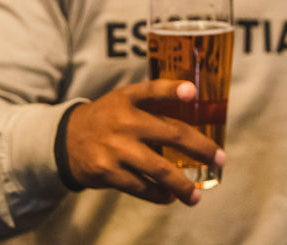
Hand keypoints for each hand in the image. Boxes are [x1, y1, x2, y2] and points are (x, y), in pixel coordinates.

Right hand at [64, 79, 224, 205]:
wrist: (66, 140)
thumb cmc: (108, 118)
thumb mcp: (125, 100)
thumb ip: (154, 103)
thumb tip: (196, 107)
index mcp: (128, 98)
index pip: (152, 90)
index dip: (172, 90)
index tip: (192, 92)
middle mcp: (124, 121)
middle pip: (171, 134)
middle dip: (200, 148)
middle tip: (220, 159)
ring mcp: (116, 148)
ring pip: (159, 169)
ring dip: (182, 185)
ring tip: (195, 196)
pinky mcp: (108, 172)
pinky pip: (141, 187)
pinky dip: (159, 194)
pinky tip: (170, 196)